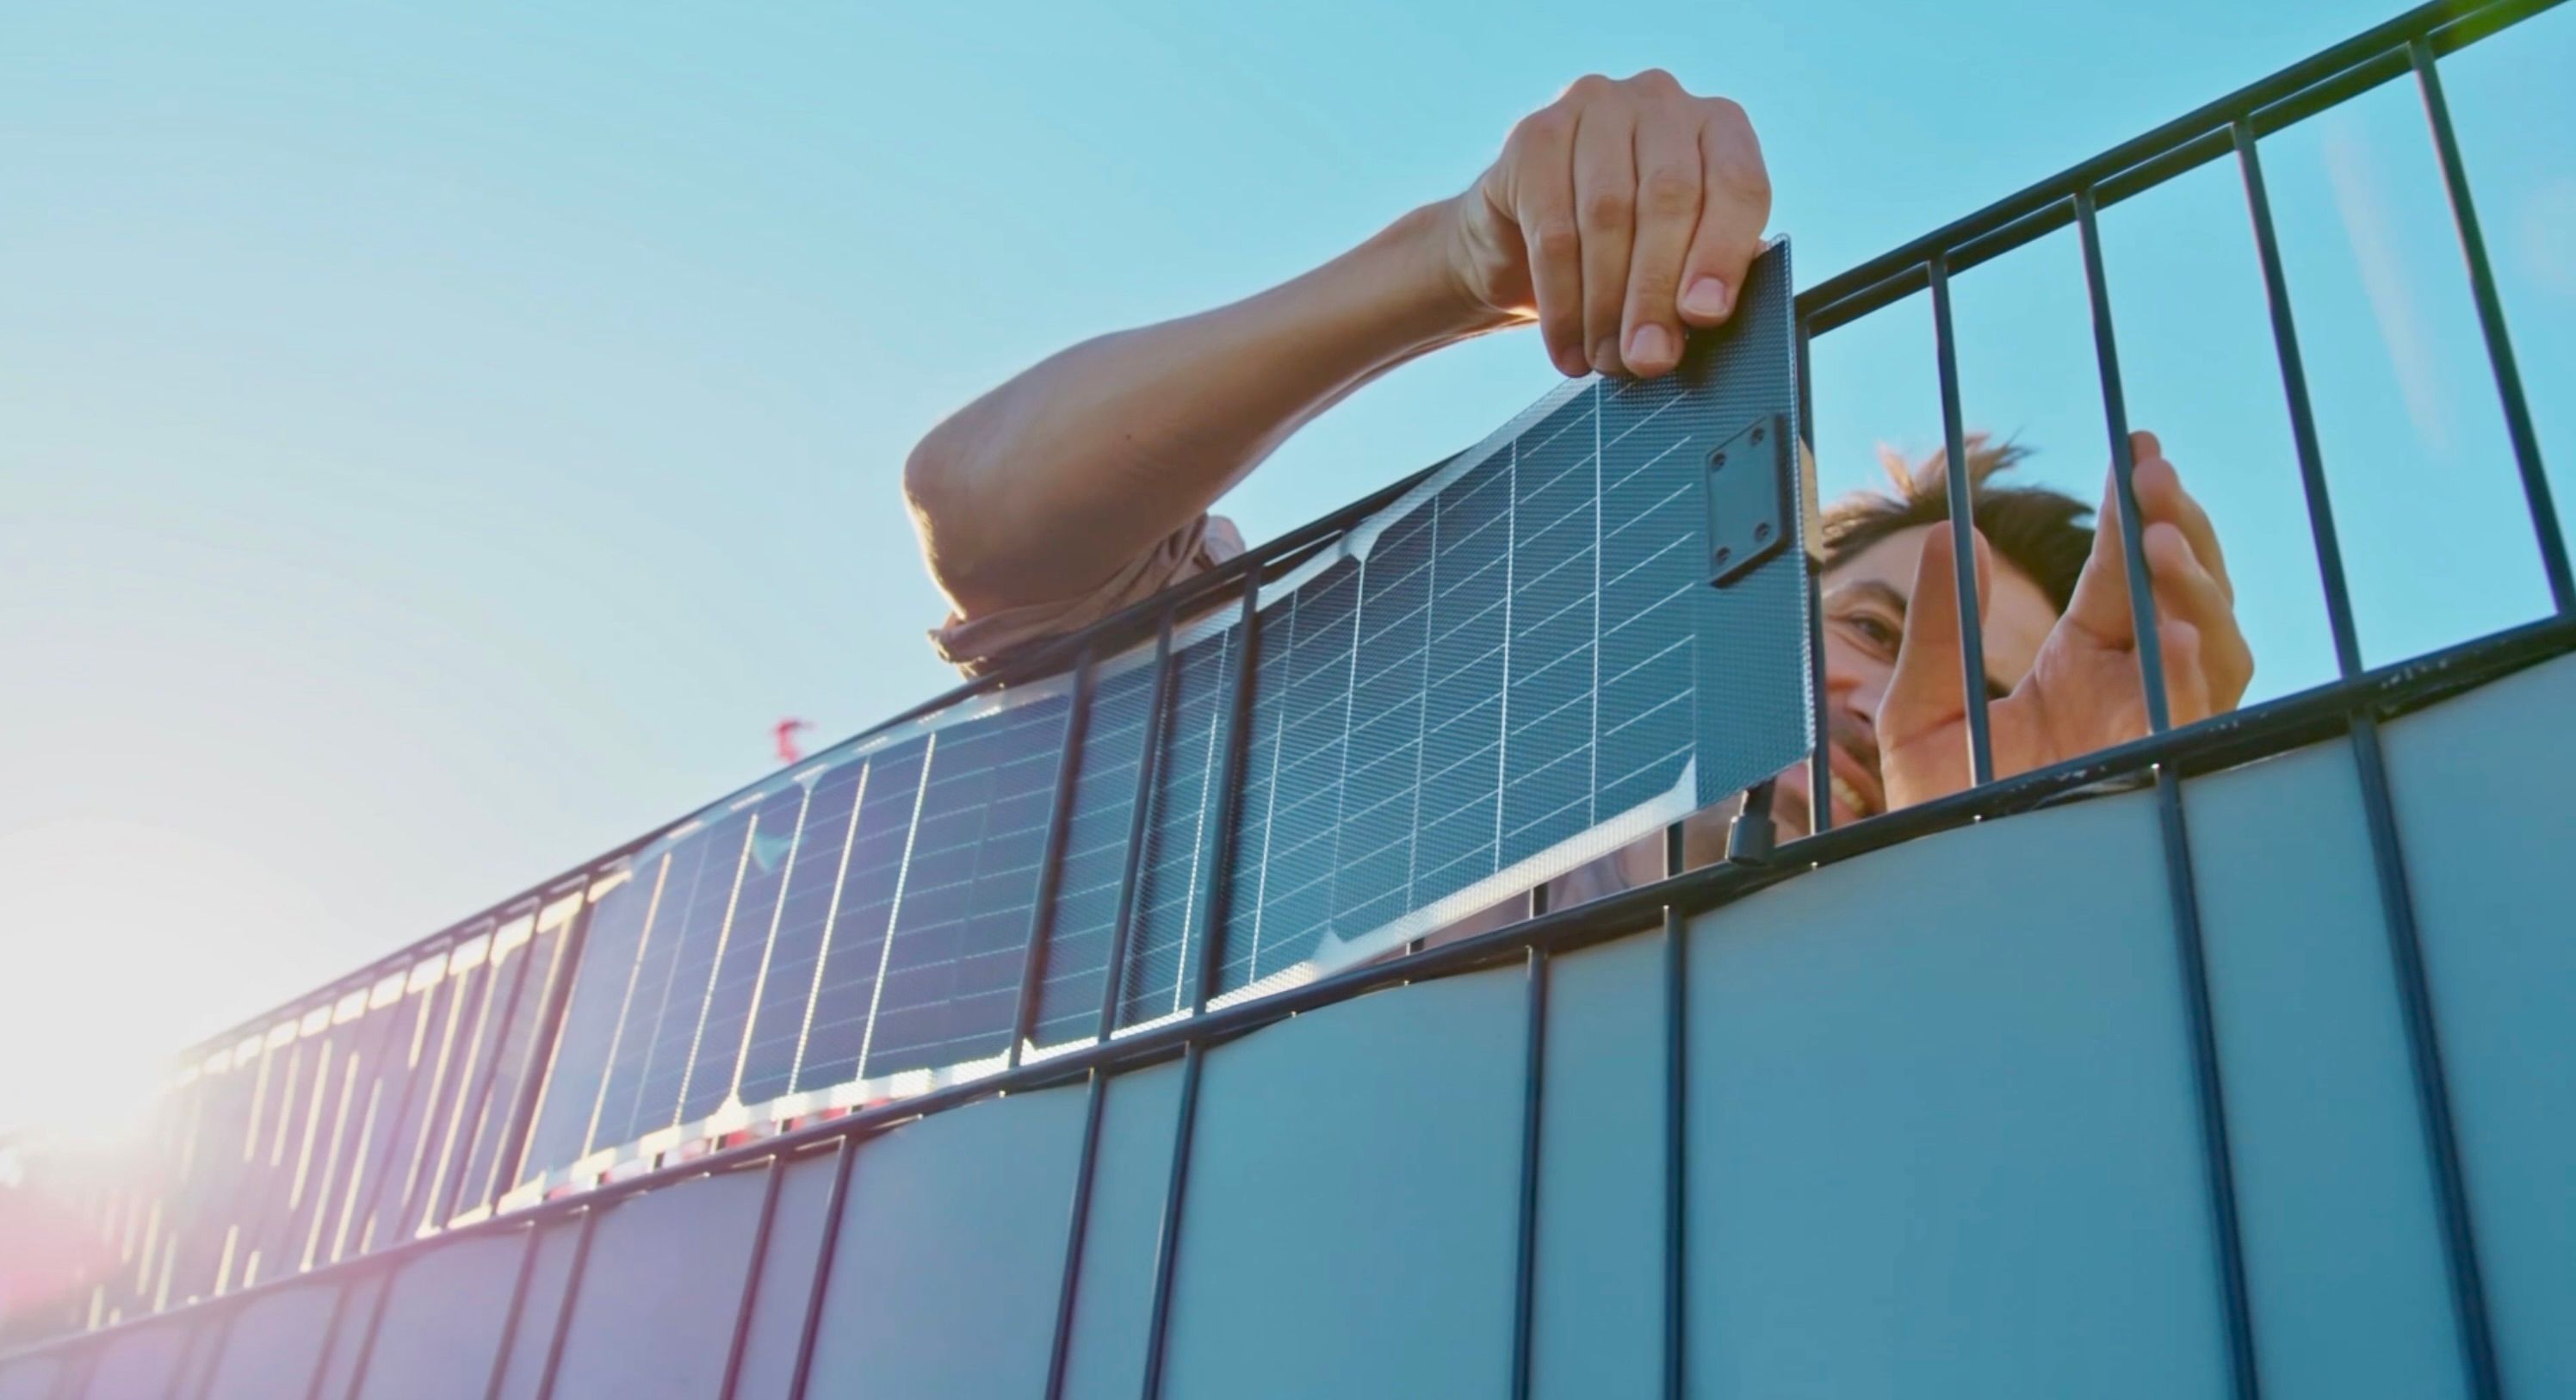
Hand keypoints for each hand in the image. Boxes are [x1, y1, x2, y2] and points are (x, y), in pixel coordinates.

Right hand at [1444, 70, 1770, 379]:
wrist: (1523, 240)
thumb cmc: (1624, 251)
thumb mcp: (1680, 258)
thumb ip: (1707, 273)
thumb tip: (1707, 313)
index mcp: (1719, 126)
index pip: (1736, 183)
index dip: (1722, 253)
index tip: (1704, 315)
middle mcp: (1661, 101)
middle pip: (1668, 197)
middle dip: (1656, 291)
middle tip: (1648, 358)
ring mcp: (1595, 107)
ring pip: (1607, 213)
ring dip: (1605, 303)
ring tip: (1606, 359)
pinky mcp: (1535, 135)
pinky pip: (1550, 228)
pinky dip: (1561, 300)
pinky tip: (1568, 345)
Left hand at [1876, 432, 2254, 807]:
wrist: (1944, 898)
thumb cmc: (1941, 815)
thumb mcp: (1921, 712)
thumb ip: (1936, 628)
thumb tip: (1952, 538)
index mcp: (2082, 669)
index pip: (2122, 575)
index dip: (2135, 513)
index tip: (2135, 450)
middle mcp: (2130, 694)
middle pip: (2183, 595)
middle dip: (2176, 529)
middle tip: (2152, 474)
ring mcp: (2151, 733)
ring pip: (2213, 646)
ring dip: (2193, 590)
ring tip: (2156, 542)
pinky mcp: (2155, 777)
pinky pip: (2194, 724)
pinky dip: (2192, 678)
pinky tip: (2176, 638)